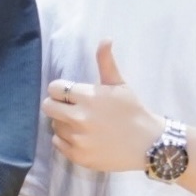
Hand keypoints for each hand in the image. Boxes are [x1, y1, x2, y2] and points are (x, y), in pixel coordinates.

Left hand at [41, 41, 163, 175]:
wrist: (148, 144)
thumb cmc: (133, 111)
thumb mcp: (120, 85)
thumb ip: (106, 63)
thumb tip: (105, 39)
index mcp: (88, 97)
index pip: (54, 88)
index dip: (60, 90)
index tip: (69, 94)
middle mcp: (79, 118)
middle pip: (47, 107)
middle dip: (56, 105)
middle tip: (70, 108)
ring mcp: (77, 138)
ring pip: (54, 125)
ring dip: (63, 123)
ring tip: (82, 124)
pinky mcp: (77, 156)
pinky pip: (57, 143)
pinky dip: (66, 140)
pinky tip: (82, 137)